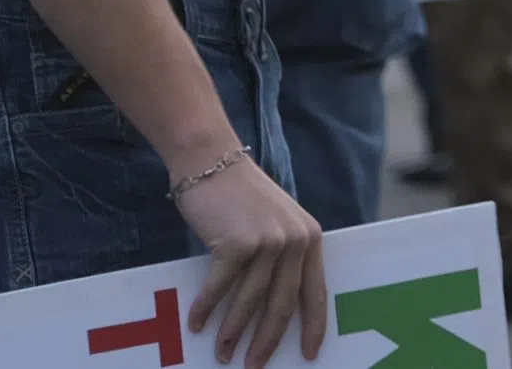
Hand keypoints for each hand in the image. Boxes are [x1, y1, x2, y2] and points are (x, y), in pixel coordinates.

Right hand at [178, 152, 325, 363]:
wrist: (212, 163)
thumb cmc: (239, 199)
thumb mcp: (274, 224)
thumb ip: (280, 258)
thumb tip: (268, 311)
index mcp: (310, 238)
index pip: (316, 292)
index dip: (313, 327)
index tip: (309, 355)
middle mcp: (295, 240)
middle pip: (283, 304)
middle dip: (267, 341)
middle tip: (253, 367)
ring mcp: (268, 241)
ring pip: (251, 302)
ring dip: (233, 332)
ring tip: (221, 354)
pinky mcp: (238, 242)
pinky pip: (221, 287)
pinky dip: (206, 308)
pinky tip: (196, 323)